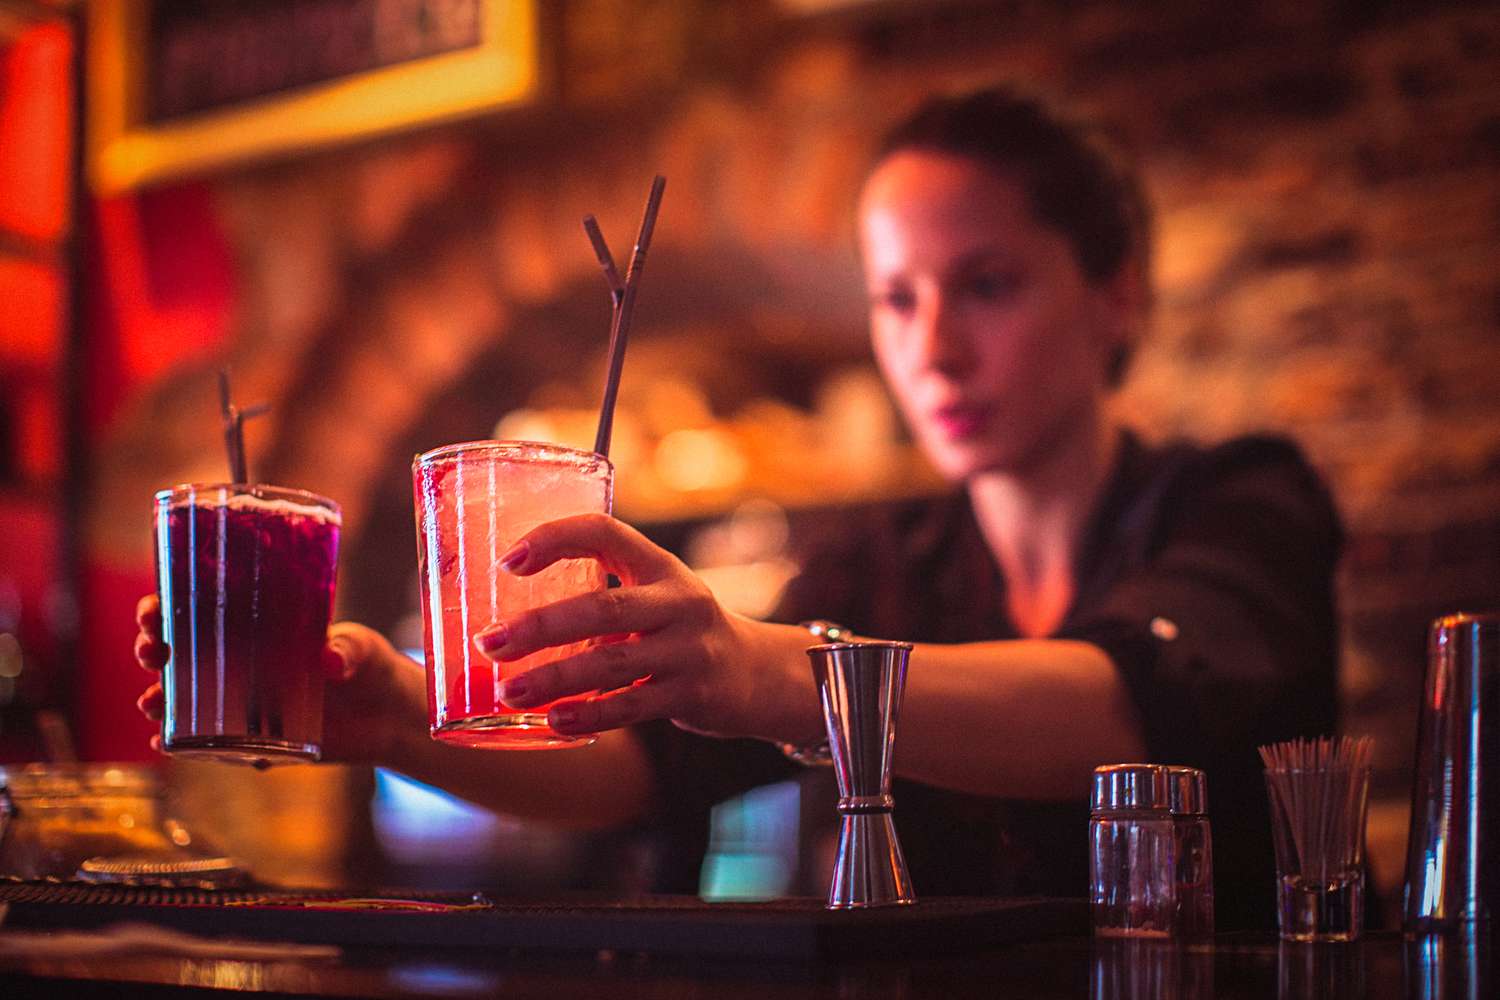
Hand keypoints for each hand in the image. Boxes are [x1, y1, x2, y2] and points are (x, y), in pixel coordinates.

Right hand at [133, 594, 426, 764]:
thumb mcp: (361, 648)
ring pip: (183, 701)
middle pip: (177, 653)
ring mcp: (242, 704)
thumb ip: (347, 650)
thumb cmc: (370, 666)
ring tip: (151, 702)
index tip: (154, 611)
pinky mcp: (252, 740)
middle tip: (151, 651)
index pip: (198, 611)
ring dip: (158, 700)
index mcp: (256, 629)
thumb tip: (329, 661)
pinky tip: (166, 742)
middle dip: (152, 649)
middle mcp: (240, 665)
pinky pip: (208, 744)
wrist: (387, 718)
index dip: (165, 609)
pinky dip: (185, 744)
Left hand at [471, 513, 812, 741]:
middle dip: (541, 625)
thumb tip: (510, 614)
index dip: (555, 538)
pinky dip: (589, 716)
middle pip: (603, 607)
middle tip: (490, 642)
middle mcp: (679, 601)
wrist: (758, 674)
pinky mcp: (692, 695)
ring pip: (612, 662)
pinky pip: (632, 707)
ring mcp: (689, 649)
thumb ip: (602, 596)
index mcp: (661, 566)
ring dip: (554, 677)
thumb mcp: (656, 595)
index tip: (508, 561)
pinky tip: (553, 723)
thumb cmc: (682, 631)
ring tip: (509, 690)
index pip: (605, 531)